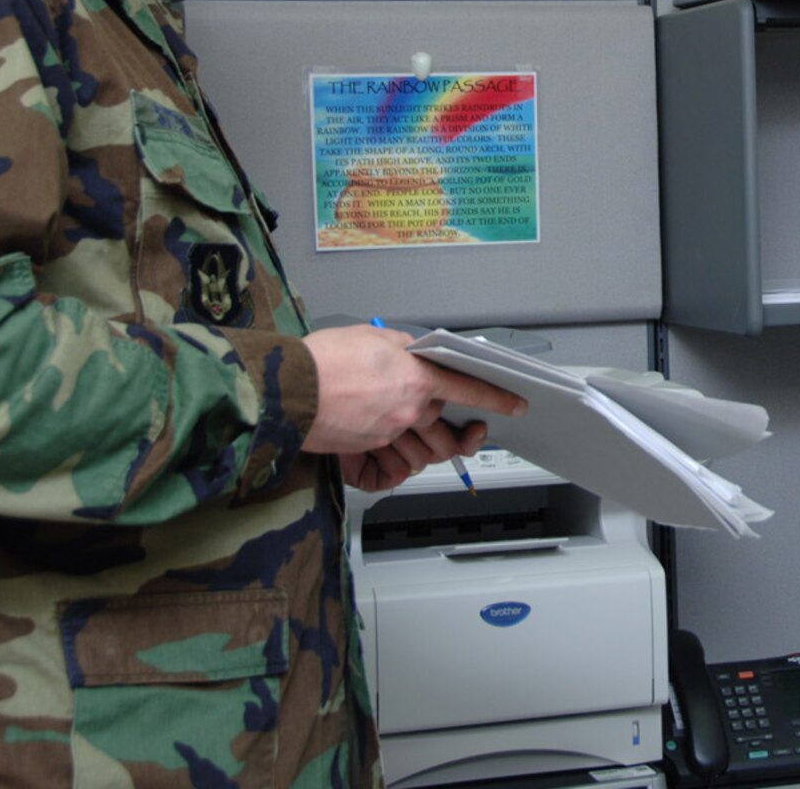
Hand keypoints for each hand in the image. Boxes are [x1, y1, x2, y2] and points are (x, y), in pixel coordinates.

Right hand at [303, 324, 525, 489]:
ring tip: (406, 432)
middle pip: (445, 429)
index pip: (468, 389)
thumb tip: (412, 351)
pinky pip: (390, 463)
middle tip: (450, 424)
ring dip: (421, 446)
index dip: (495, 398)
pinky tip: (378, 442)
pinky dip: (388, 456)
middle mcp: (408, 410)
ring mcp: (389, 434)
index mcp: (416, 377)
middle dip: (451, 431)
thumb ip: (400, 346)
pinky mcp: (367, 451)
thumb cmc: (322, 360)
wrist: (286, 390)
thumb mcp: (369, 336)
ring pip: (422, 451)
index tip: (514, 404)